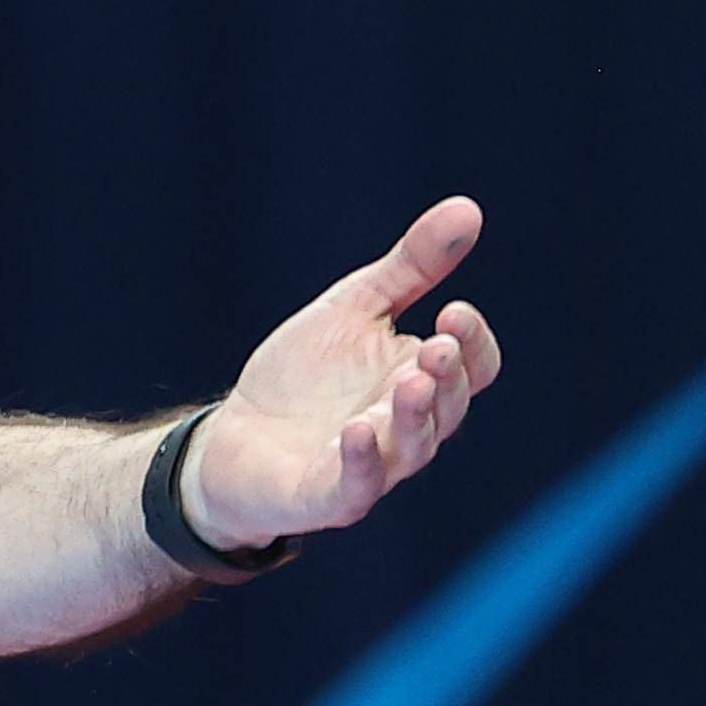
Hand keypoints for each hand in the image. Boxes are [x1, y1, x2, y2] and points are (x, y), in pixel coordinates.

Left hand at [185, 196, 503, 551]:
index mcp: (421, 379)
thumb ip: (411, 268)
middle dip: (446, 376)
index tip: (453, 310)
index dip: (472, 343)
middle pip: (450, 406)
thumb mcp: (354, 309)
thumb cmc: (302, 377)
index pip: (474, 367)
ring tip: (411, 382)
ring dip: (416, 416)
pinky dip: (361, 462)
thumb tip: (468, 209)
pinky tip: (355, 430)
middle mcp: (408, 427)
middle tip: (435, 346)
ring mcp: (373, 465)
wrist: (231, 439)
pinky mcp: (329, 496)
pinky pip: (356, 486)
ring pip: (412, 447)